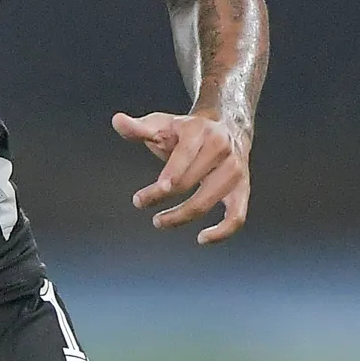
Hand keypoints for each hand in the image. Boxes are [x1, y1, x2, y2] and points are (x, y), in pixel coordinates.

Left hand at [113, 109, 251, 243]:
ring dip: (182, 216)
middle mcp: (222, 149)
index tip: (143, 197)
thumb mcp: (162, 124)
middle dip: (163, 197)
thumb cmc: (187, 131)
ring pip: (209, 201)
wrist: (227, 128)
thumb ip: (139, 128)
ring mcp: (235, 170)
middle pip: (192, 181)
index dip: (166, 178)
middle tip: (140, 202)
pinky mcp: (242, 189)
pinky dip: (222, 232)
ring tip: (159, 221)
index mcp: (201, 131)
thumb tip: (117, 121)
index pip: (183, 157)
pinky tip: (202, 239)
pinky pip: (237, 216)